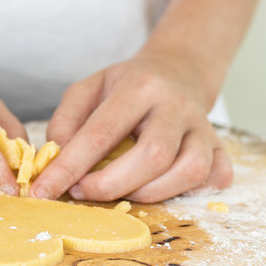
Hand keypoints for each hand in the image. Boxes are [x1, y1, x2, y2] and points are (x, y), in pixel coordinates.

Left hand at [31, 52, 232, 202]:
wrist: (177, 72)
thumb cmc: (127, 87)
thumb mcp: (88, 90)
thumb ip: (65, 121)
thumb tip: (54, 161)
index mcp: (139, 87)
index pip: (101, 133)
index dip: (69, 168)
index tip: (44, 191)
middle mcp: (176, 106)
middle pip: (152, 156)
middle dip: (111, 185)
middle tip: (83, 192)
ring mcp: (204, 127)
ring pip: (188, 171)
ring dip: (148, 193)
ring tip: (122, 188)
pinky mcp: (221, 147)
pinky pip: (217, 178)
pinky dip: (190, 192)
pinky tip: (163, 186)